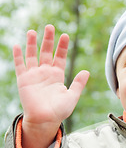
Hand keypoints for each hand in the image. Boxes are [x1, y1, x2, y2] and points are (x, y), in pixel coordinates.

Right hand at [13, 24, 88, 147]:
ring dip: (32, 43)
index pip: (59, 57)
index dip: (62, 46)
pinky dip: (18, 56)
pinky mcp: (23, 80)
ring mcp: (34, 75)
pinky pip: (20, 65)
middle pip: (46, 52)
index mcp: (57, 76)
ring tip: (33, 31)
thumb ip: (78, 84)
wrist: (45, 120)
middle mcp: (45, 73)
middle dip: (48, 40)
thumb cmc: (59, 111)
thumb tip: (87, 72)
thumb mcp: (72, 97)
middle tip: (50, 27)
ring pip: (32, 55)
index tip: (65, 35)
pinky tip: (17, 45)